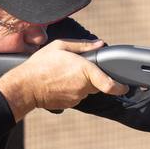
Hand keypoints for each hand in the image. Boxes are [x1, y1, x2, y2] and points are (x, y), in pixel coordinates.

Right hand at [0, 39, 126, 120]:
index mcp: (84, 71)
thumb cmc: (40, 65)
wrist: (25, 87)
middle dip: (94, 77)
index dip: (120, 87)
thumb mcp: (60, 46)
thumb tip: (100, 45)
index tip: (124, 86)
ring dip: (81, 82)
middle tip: (78, 68)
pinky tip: (60, 82)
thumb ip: (83, 45)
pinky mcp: (70, 104)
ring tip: (64, 74)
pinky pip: (77, 96)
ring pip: (87, 90)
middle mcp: (83, 86)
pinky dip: (73, 89)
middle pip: (98, 83)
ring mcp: (77, 97)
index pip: (109, 84)